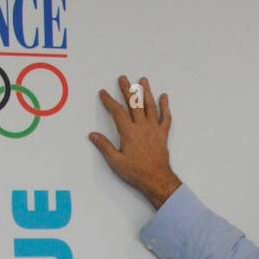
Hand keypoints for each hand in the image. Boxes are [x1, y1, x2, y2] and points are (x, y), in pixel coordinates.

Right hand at [89, 75, 181, 206]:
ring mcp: (154, 129)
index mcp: (129, 132)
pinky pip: (166, 118)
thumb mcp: (116, 161)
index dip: (109, 101)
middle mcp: (142, 126)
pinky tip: (164, 97)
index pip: (117, 112)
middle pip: (134, 103)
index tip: (103, 93)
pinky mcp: (163, 134)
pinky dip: (165, 107)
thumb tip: (93, 135)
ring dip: (146, 92)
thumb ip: (104, 146)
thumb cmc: (136, 172)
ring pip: (150, 106)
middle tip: (123, 78)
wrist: (157, 179)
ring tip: (143, 80)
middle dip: (127, 90)